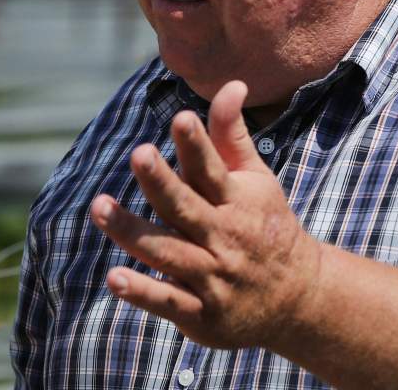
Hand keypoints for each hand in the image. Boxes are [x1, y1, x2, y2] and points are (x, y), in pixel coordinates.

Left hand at [90, 80, 321, 350]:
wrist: (298, 298)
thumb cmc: (266, 225)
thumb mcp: (257, 179)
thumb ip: (232, 134)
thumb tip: (231, 84)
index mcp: (237, 201)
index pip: (213, 169)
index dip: (197, 144)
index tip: (181, 118)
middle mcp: (225, 237)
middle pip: (186, 207)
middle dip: (162, 182)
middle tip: (138, 153)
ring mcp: (213, 277)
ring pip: (168, 252)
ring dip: (132, 232)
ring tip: (99, 207)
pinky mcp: (202, 313)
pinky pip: (169, 300)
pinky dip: (142, 291)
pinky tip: (114, 277)